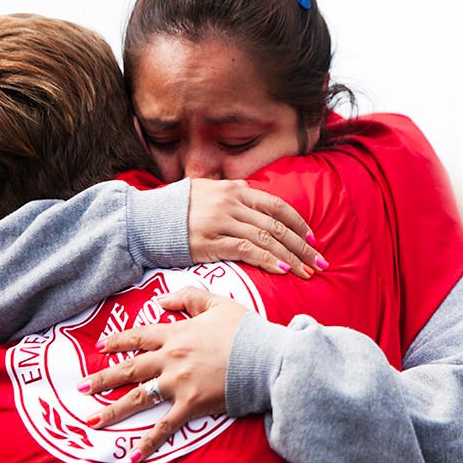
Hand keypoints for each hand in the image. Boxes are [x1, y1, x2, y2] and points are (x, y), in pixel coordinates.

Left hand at [77, 287, 246, 462]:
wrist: (266, 357)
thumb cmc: (246, 330)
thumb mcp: (218, 303)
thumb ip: (189, 298)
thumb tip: (161, 300)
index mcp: (176, 334)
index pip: (138, 336)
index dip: (118, 341)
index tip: (102, 347)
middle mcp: (170, 359)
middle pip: (129, 369)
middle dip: (101, 378)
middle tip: (80, 386)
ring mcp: (178, 384)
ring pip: (137, 398)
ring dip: (112, 410)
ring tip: (92, 421)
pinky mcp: (191, 405)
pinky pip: (165, 426)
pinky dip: (148, 441)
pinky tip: (133, 453)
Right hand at [188, 179, 329, 278]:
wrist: (142, 221)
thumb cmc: (175, 209)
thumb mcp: (206, 191)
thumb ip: (232, 193)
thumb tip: (253, 194)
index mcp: (234, 189)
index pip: (277, 205)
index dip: (298, 223)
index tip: (312, 239)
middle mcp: (231, 203)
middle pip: (277, 225)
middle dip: (303, 246)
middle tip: (320, 262)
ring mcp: (222, 222)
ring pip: (267, 239)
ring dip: (292, 257)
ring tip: (307, 273)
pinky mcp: (211, 242)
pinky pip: (248, 251)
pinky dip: (270, 261)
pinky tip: (284, 271)